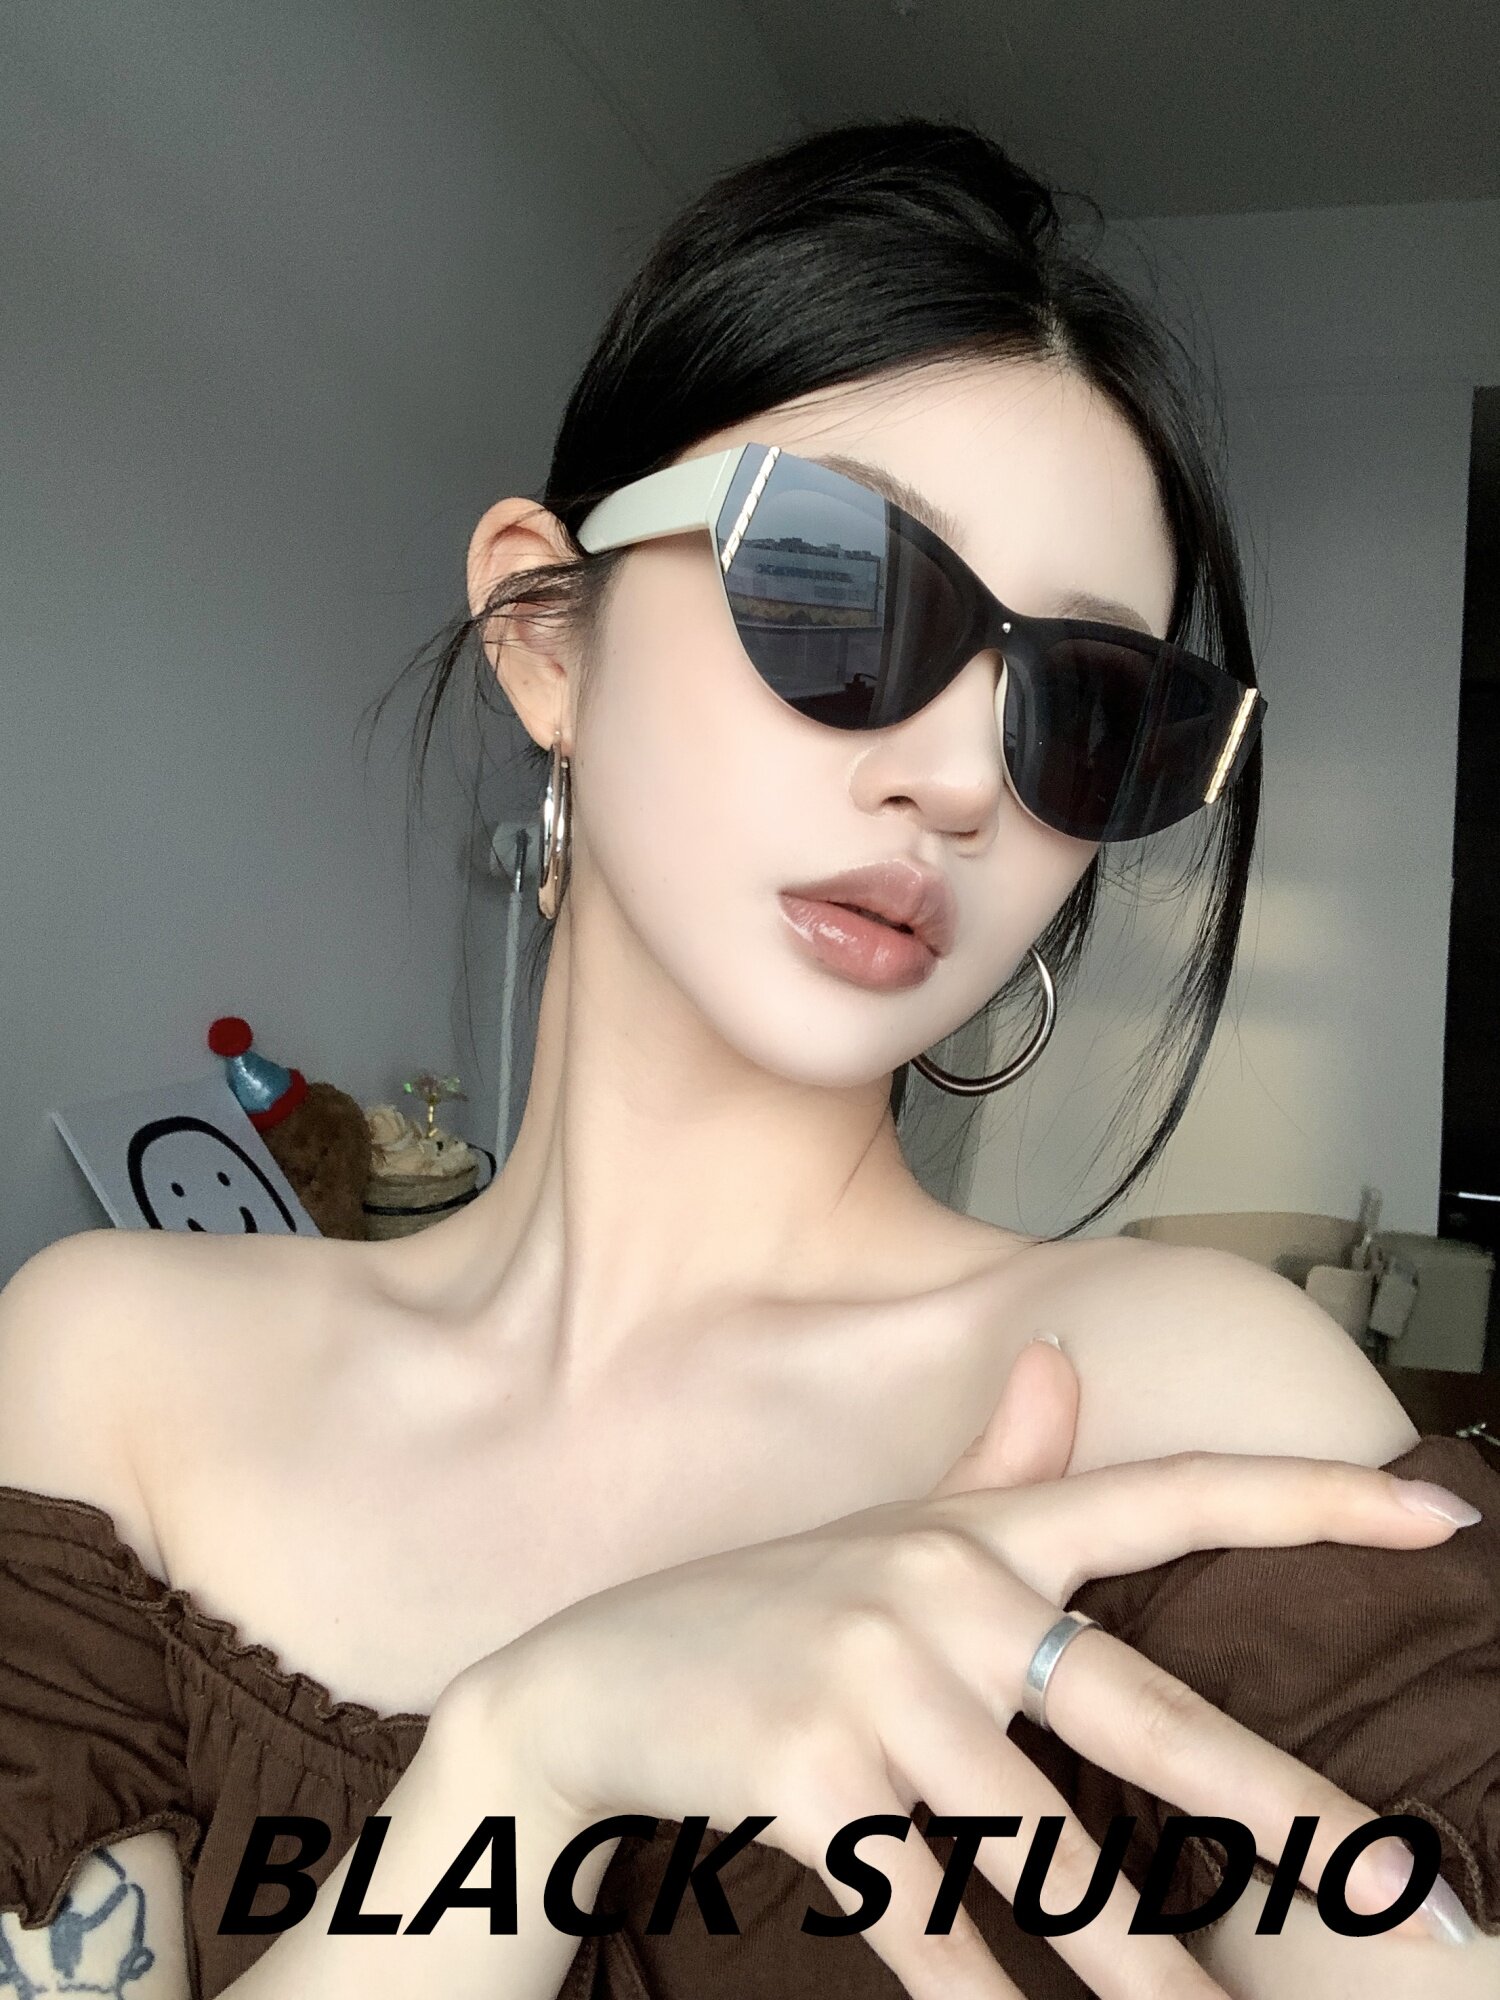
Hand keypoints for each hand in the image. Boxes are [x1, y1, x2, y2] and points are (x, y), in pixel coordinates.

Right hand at [450, 1339, 1469, 1999]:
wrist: (589, 1681)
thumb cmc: (764, 1611)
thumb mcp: (887, 1532)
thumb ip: (996, 1462)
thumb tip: (1065, 1368)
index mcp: (978, 1532)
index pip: (1167, 1494)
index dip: (1306, 1499)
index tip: (1438, 1517)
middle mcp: (939, 1588)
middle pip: (1146, 1716)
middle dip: (1284, 1820)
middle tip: (1406, 1904)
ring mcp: (871, 1678)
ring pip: (1045, 1850)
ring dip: (1146, 1972)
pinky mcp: (808, 1772)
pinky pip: (930, 1916)